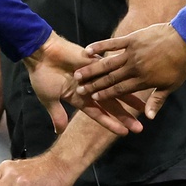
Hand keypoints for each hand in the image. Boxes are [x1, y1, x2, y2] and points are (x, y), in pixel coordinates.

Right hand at [24, 34, 143, 135]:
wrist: (40, 52)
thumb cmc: (42, 75)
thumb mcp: (49, 99)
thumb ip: (57, 114)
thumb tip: (59, 132)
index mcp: (80, 98)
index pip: (99, 114)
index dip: (111, 123)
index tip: (124, 133)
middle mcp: (91, 88)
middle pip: (112, 105)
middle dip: (125, 116)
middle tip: (140, 128)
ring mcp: (95, 75)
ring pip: (116, 89)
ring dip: (130, 99)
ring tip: (145, 108)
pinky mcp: (96, 62)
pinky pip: (112, 71)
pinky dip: (123, 77)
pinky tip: (137, 82)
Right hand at [76, 23, 185, 114]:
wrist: (185, 39)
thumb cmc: (181, 64)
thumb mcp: (171, 85)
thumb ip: (157, 101)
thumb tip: (148, 117)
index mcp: (143, 80)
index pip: (120, 90)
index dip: (106, 95)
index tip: (93, 98)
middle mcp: (134, 68)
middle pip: (110, 78)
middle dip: (94, 85)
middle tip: (79, 89)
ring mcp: (131, 52)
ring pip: (107, 63)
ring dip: (92, 69)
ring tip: (78, 74)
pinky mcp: (132, 39)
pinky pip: (113, 43)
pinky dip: (100, 47)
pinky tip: (88, 50)